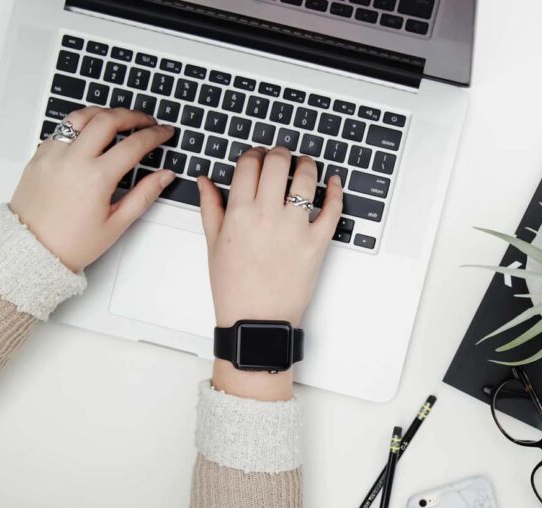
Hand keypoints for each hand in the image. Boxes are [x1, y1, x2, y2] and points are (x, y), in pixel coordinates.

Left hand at [10, 107, 175, 271]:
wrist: (30, 251)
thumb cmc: (71, 243)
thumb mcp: (116, 224)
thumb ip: (144, 195)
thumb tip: (164, 176)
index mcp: (96, 178)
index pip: (134, 144)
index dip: (155, 135)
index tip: (164, 132)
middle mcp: (73, 160)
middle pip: (108, 119)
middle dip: (133, 115)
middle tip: (146, 121)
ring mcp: (53, 155)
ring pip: (81, 116)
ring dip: (104, 113)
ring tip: (118, 119)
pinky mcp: (39, 156)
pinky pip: (62, 129)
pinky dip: (80, 125)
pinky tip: (91, 134)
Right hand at [198, 147, 342, 399]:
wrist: (256, 320)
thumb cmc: (234, 288)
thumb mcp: (213, 244)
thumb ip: (210, 207)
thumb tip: (206, 180)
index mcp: (239, 213)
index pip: (249, 164)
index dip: (254, 154)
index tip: (258, 156)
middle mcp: (267, 215)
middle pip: (278, 163)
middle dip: (280, 153)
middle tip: (282, 156)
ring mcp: (295, 228)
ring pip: (306, 178)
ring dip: (307, 164)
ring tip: (305, 165)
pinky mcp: (317, 243)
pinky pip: (332, 209)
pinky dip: (336, 191)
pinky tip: (333, 182)